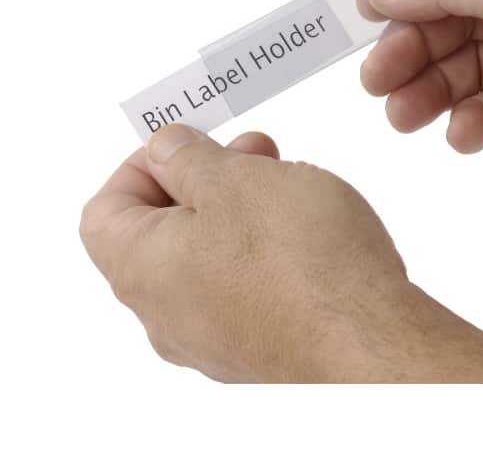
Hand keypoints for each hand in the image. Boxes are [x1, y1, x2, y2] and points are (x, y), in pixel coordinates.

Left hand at [80, 124, 482, 382]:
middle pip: (164, 230)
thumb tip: (164, 149)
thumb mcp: (233, 179)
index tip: (188, 144)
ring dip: (238, 209)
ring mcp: (214, 336)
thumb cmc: (301, 262)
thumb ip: (185, 158)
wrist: (370, 344)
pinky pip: (245, 285)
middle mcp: (168, 314)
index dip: (142, 165)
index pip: (106, 210)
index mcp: (142, 269)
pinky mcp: (259, 344)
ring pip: (209, 256)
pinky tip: (303, 230)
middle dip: (204, 178)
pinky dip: (262, 248)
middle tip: (249, 152)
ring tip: (285, 184)